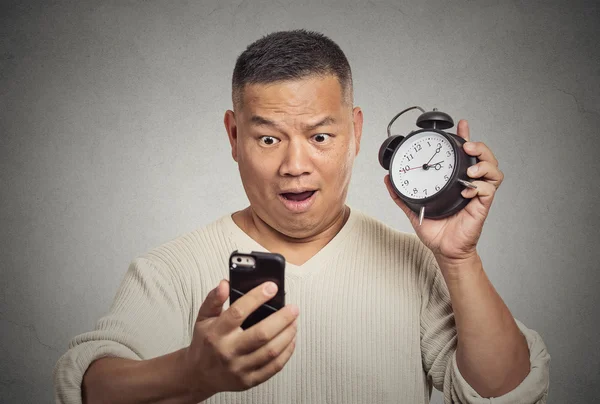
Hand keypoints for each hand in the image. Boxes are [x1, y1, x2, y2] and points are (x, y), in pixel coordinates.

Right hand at [182, 280, 297, 399]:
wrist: (198, 375)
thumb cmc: (204, 343)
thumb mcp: (203, 317)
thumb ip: (214, 299)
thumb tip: (225, 284)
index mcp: (216, 332)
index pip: (238, 312)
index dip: (257, 297)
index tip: (271, 287)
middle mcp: (228, 351)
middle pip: (261, 334)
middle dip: (282, 319)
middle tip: (293, 308)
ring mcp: (239, 368)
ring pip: (270, 351)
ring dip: (287, 335)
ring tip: (294, 322)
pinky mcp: (248, 381)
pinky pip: (273, 367)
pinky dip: (287, 352)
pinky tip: (290, 340)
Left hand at [384, 119, 503, 266]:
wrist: (443, 250)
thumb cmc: (434, 230)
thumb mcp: (413, 208)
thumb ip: (400, 194)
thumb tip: (387, 179)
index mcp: (455, 180)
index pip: (464, 154)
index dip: (466, 137)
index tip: (462, 124)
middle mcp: (469, 183)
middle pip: (484, 157)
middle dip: (479, 146)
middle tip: (467, 144)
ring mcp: (477, 194)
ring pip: (493, 170)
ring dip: (484, 163)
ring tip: (470, 167)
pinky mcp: (481, 206)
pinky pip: (488, 190)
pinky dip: (479, 186)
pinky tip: (467, 189)